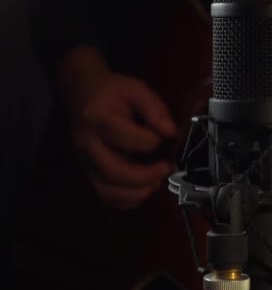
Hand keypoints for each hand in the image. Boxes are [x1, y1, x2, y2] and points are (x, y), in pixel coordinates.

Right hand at [61, 46, 176, 208]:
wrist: (82, 93)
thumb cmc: (113, 91)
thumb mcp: (136, 89)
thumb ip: (155, 109)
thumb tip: (170, 132)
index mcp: (99, 118)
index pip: (125, 138)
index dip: (149, 141)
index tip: (163, 137)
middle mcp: (87, 143)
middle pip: (113, 171)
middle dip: (144, 177)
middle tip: (165, 169)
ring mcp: (84, 160)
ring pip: (106, 190)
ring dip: (136, 193)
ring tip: (156, 183)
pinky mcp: (87, 171)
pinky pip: (104, 196)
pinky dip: (125, 200)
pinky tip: (142, 190)